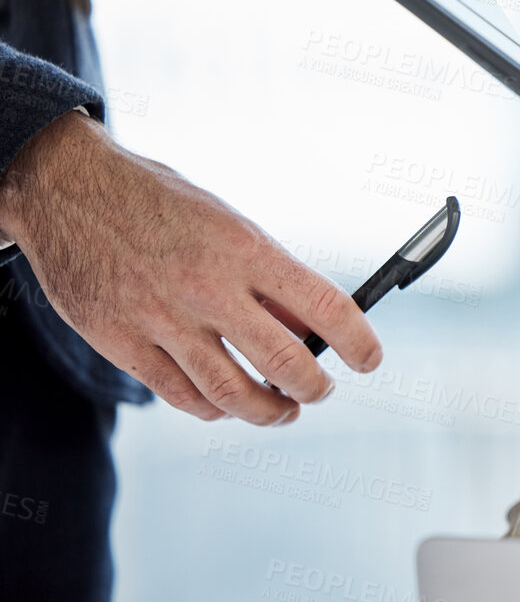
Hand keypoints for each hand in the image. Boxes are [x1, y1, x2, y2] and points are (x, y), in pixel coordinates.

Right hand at [0, 111, 381, 424]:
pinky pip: (180, 396)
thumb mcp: (227, 222)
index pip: (325, 307)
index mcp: (244, 249)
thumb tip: (310, 327)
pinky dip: (214, 410)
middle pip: (285, 364)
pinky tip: (228, 405)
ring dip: (270, 412)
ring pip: (232, 394)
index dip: (358, 342)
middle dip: (316, 388)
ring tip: (285, 410)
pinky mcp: (121, 343)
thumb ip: (267, 278)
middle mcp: (207, 288)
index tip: (370, 360)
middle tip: (322, 390)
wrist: (66, 189)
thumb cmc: (157, 202)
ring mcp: (161, 320)